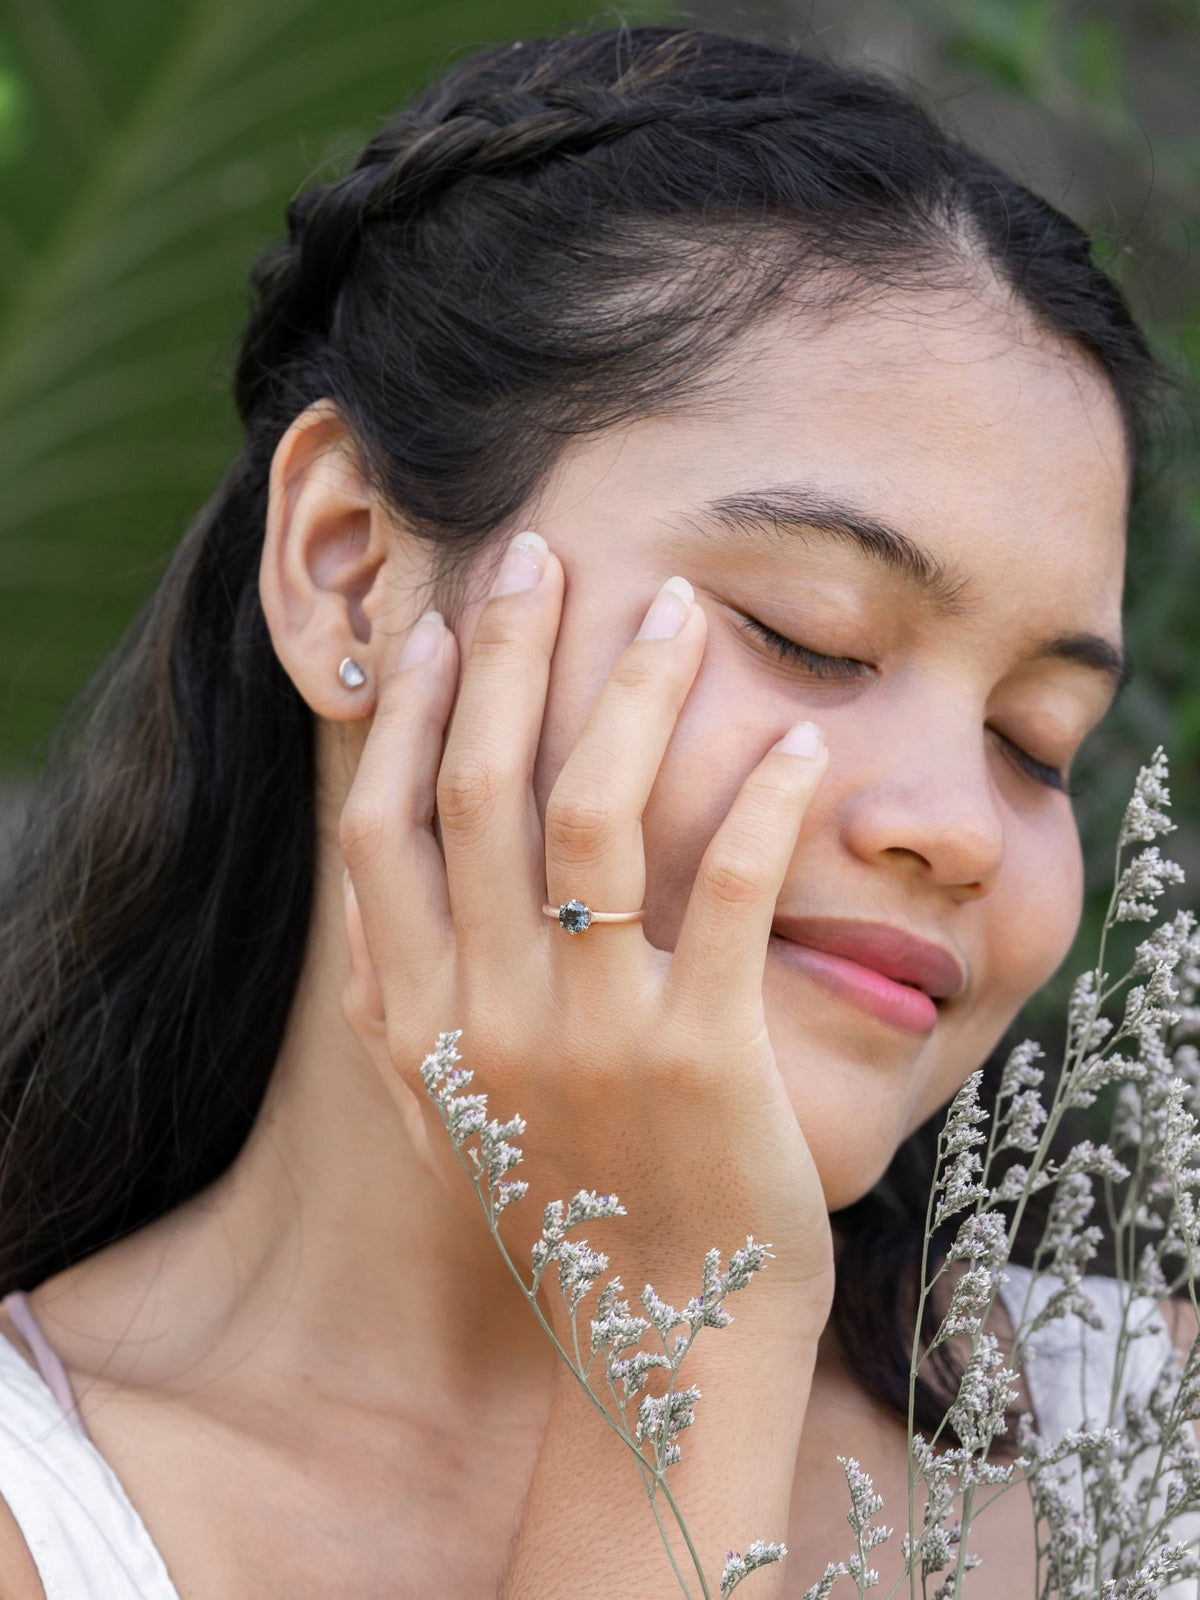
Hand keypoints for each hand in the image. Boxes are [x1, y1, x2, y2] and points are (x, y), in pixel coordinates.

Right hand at [340, 531, 834, 1335]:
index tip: (431, 626)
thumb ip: (395, 998)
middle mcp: (488, 1017)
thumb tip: (364, 878)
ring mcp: (593, 1037)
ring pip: (593, 817)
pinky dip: (765, 808)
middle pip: (481, 790)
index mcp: (416, 1024)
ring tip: (674, 608)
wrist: (664, 1329)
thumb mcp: (448, 1113)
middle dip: (504, 655)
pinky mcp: (704, 1057)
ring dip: (632, 696)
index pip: (382, 830)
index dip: (401, 716)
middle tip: (537, 552)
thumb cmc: (567, 1203)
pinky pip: (731, 899)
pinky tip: (799, 741)